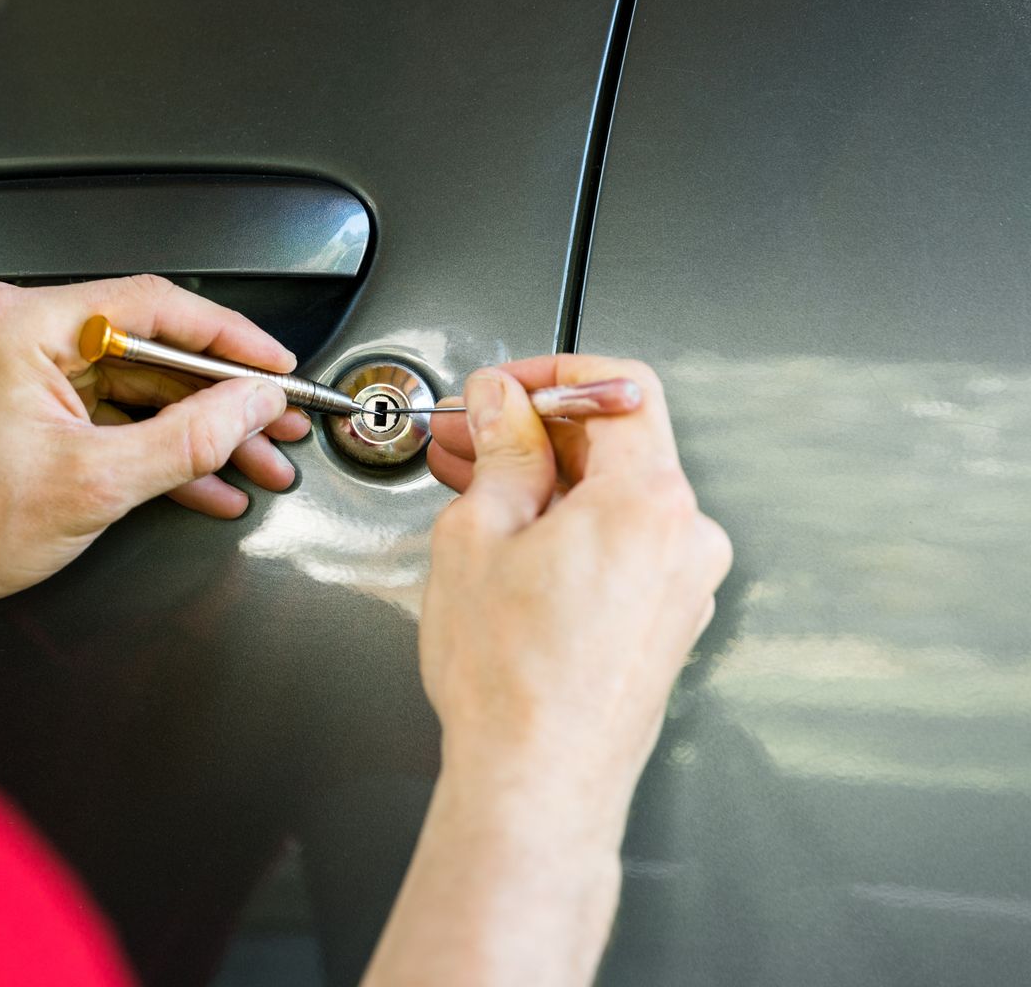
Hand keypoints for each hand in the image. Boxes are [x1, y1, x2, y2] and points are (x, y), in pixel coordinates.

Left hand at [0, 275, 311, 641]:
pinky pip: (106, 408)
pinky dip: (153, 442)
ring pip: (135, 382)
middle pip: (150, 345)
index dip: (229, 339)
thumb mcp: (95, 484)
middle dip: (221, 396)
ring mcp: (17, 362)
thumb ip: (188, 438)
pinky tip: (204, 477)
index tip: (275, 367)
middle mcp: (15, 327)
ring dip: (195, 427)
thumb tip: (251, 405)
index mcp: (22, 323)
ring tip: (255, 460)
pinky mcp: (21, 399)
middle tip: (277, 422)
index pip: (154, 305)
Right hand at [420, 356, 730, 817]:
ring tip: (473, 487)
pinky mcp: (670, 618)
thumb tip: (501, 403)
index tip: (504, 386)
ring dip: (547, 480)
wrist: (537, 781)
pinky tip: (511, 539)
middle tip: (469, 435)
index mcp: (650, 500)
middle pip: (619, 441)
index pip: (622, 387)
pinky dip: (570, 525)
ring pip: (616, 496)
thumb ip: (499, 449)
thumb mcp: (477, 533)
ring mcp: (686, 583)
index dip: (552, 375)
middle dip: (536, 430)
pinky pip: (624, 543)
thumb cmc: (512, 680)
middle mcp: (688, 538)